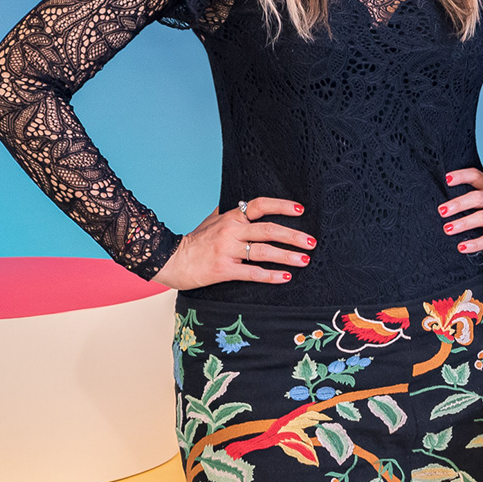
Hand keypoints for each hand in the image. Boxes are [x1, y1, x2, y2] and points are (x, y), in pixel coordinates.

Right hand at [154, 197, 311, 289]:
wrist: (170, 260)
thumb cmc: (195, 241)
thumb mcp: (212, 220)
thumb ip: (230, 212)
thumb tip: (248, 203)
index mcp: (231, 217)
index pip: (260, 206)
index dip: (281, 206)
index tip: (301, 210)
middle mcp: (231, 231)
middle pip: (269, 230)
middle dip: (294, 236)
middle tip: (312, 241)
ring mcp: (227, 250)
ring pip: (264, 251)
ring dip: (287, 256)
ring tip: (304, 260)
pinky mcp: (224, 270)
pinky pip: (251, 273)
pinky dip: (270, 276)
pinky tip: (285, 277)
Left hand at [439, 168, 482, 254]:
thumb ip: (471, 198)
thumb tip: (442, 204)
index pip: (477, 177)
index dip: (463, 176)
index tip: (447, 179)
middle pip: (479, 198)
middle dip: (459, 204)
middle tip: (442, 211)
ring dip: (464, 223)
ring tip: (448, 229)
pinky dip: (476, 243)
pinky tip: (463, 247)